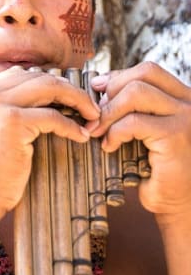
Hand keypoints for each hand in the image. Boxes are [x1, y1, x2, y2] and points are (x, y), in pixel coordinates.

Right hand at [0, 66, 99, 216]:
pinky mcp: (12, 122)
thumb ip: (4, 108)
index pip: (19, 74)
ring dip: (76, 99)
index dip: (47, 83)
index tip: (66, 96)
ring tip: (91, 115)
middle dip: (67, 88)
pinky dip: (71, 126)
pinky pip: (53, 117)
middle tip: (88, 105)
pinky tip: (80, 136)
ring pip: (49, 88)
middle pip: (36, 76)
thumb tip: (44, 96)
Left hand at [86, 62, 190, 220]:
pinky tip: (110, 146)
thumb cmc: (156, 167)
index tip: (97, 89)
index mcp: (182, 97)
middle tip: (93, 114)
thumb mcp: (145, 129)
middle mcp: (188, 103)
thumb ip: (133, 107)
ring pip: (136, 94)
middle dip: (111, 91)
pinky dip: (114, 132)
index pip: (149, 71)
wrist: (177, 203)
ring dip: (109, 111)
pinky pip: (134, 123)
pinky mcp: (175, 136)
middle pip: (143, 75)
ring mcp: (185, 117)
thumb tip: (100, 84)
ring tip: (97, 131)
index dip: (119, 76)